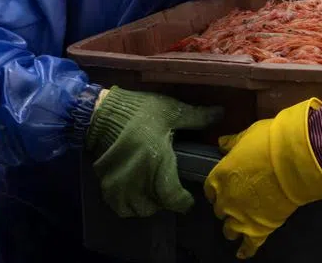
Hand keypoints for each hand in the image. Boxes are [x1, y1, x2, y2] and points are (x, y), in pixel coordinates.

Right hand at [86, 87, 220, 216]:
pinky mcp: (106, 185)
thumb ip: (197, 116)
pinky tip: (135, 192)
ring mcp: (120, 186)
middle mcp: (138, 180)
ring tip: (153, 190)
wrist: (100, 112)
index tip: (188, 197)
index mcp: (157, 164)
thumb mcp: (171, 110)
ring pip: (138, 210)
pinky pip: (120, 207)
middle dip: (166, 201)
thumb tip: (221, 113)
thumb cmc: (139, 111)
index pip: (172, 198)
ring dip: (148, 204)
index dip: (183, 201)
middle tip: (170, 188)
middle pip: (155, 207)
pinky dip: (129, 205)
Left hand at [204, 99, 321, 257]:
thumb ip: (232, 144)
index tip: (224, 188)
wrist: (293, 161)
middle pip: (220, 209)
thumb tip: (220, 144)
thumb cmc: (269, 142)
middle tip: (238, 202)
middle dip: (227, 206)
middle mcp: (225, 201)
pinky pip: (248, 246)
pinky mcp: (258, 231)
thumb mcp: (247, 136)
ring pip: (229, 229)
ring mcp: (240, 218)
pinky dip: (245, 250)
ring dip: (233, 226)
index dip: (218, 189)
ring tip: (240, 225)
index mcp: (219, 177)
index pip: (211, 189)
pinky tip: (242, 254)